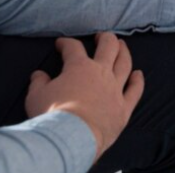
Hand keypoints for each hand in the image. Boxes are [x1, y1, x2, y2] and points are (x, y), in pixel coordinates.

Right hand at [25, 33, 142, 161]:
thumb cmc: (52, 115)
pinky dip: (138, 81)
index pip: (73, 48)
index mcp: (79, 67)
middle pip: (108, 47)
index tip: (61, 43)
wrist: (72, 138)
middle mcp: (101, 73)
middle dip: (105, 38)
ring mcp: (115, 89)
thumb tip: (38, 75)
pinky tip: (138, 75)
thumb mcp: (36, 96)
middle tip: (101, 36)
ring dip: (124, 52)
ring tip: (122, 46)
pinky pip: (134, 91)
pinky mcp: (124, 108)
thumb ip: (38, 83)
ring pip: (124, 64)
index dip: (66, 43)